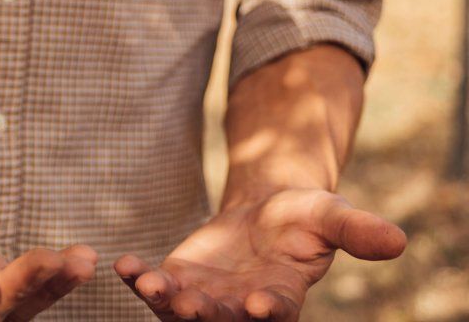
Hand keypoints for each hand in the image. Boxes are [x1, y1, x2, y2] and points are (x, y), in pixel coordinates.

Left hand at [114, 188, 405, 320]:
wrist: (265, 211)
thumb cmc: (303, 217)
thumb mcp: (331, 216)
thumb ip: (356, 231)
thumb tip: (398, 240)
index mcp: (282, 299)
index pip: (277, 313)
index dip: (269, 311)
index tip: (259, 304)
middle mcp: (240, 309)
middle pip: (222, 319)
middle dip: (206, 314)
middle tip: (192, 305)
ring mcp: (204, 298)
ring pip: (181, 310)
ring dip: (164, 300)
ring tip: (147, 282)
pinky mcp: (178, 280)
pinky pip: (155, 283)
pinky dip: (139, 277)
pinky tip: (124, 263)